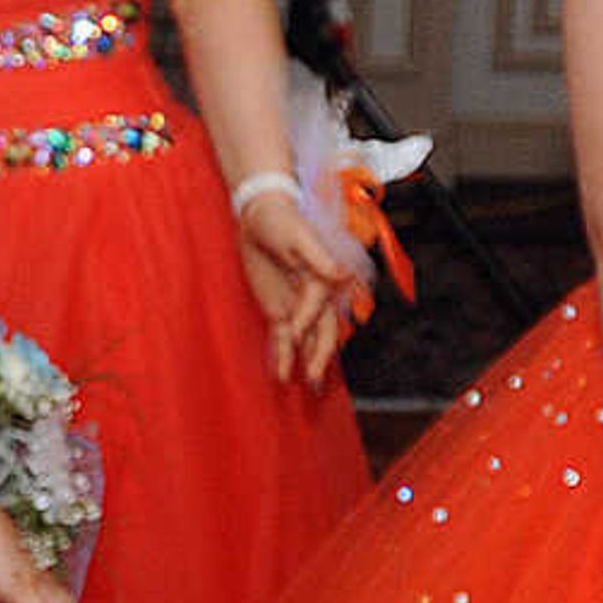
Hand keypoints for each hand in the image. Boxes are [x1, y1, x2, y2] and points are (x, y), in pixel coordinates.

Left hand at [237, 191, 357, 386]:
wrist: (259, 216)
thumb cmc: (282, 220)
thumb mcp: (299, 235)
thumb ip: (319, 258)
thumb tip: (343, 275)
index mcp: (326, 277)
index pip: (319, 305)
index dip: (308, 320)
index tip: (294, 333)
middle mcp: (317, 296)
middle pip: (323, 331)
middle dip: (320, 355)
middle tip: (315, 378)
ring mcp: (299, 305)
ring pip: (308, 339)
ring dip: (308, 361)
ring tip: (309, 386)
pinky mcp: (281, 310)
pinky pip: (284, 338)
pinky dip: (283, 356)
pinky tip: (283, 375)